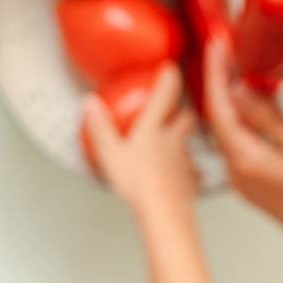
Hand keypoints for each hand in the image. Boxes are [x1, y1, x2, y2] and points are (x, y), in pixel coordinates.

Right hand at [83, 62, 200, 220]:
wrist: (164, 215)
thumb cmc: (139, 185)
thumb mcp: (110, 154)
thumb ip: (100, 128)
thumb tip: (90, 104)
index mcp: (153, 129)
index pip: (165, 94)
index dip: (168, 78)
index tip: (169, 68)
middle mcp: (174, 142)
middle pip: (186, 117)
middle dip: (183, 111)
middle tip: (176, 109)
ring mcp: (185, 162)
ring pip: (190, 144)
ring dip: (184, 141)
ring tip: (175, 144)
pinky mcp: (191, 183)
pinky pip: (192, 171)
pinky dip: (188, 170)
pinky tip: (181, 176)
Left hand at [205, 38, 282, 257]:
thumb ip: (268, 117)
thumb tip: (240, 91)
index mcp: (246, 159)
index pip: (219, 107)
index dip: (216, 73)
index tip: (217, 48)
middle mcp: (237, 171)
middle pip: (218, 117)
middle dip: (220, 81)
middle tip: (226, 52)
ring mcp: (242, 178)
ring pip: (227, 130)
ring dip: (230, 99)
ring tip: (238, 70)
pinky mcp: (251, 181)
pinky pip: (238, 142)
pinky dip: (241, 118)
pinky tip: (252, 104)